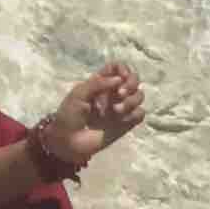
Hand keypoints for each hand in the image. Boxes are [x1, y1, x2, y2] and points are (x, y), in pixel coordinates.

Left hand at [33, 64, 149, 175]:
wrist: (69, 141)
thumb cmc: (69, 115)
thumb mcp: (78, 94)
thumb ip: (97, 83)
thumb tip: (119, 79)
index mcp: (101, 83)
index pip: (118, 67)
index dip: (123, 69)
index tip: (120, 77)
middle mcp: (113, 93)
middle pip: (134, 78)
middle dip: (132, 83)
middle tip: (120, 94)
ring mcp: (121, 108)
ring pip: (139, 96)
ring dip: (131, 100)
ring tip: (116, 111)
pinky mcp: (126, 123)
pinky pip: (140, 114)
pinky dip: (134, 114)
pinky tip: (121, 120)